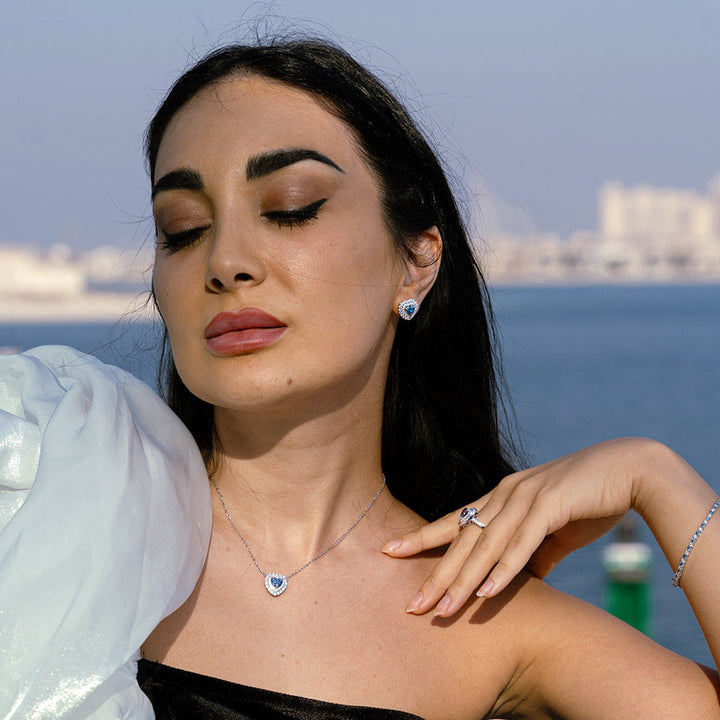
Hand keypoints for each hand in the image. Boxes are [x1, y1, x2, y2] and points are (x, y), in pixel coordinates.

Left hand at [382, 437, 652, 616]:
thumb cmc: (588, 498)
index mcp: (501, 497)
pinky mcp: (550, 505)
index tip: (391, 551)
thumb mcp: (553, 529)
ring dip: (464, 581)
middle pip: (462, 540)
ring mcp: (525, 498)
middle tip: (411, 605)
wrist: (629, 471)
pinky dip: (504, 569)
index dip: (422, 538)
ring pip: (486, 546)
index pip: (454, 521)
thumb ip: (534, 552)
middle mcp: (505, 495)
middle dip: (435, 574)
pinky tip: (487, 593)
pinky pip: (522, 544)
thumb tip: (521, 580)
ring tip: (441, 611)